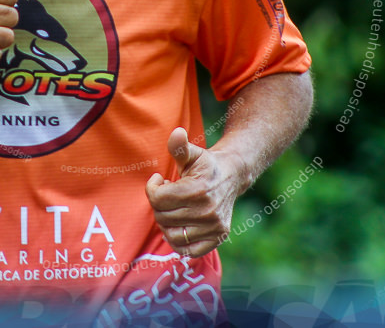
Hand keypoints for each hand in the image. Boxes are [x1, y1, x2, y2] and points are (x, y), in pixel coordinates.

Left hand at [144, 127, 244, 257]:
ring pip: (171, 235)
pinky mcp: (217, 238)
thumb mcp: (191, 153)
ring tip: (172, 209)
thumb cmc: (206, 165)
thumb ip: (179, 146)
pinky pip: (187, 250)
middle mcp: (208, 212)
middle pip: (162, 217)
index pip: (158, 199)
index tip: (159, 180)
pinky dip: (178, 241)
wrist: (231, 175)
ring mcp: (214, 227)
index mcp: (198, 190)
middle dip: (159, 204)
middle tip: (167, 194)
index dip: (152, 188)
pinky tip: (178, 225)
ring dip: (166, 222)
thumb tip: (176, 133)